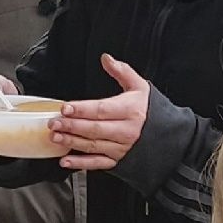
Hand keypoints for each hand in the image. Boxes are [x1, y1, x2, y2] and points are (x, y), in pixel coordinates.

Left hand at [52, 55, 148, 171]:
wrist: (169, 137)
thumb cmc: (152, 111)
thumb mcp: (141, 87)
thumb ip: (122, 72)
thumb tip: (106, 59)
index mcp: (130, 111)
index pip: (102, 110)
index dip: (82, 109)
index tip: (66, 108)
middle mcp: (126, 131)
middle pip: (94, 129)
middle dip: (72, 126)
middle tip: (54, 122)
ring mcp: (121, 148)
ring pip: (93, 146)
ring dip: (72, 142)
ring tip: (55, 136)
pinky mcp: (118, 161)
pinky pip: (97, 164)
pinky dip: (80, 164)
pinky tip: (66, 160)